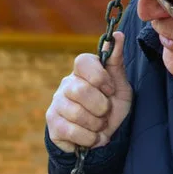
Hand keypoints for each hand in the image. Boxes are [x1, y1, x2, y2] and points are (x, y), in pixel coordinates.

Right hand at [46, 30, 131, 152]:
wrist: (101, 138)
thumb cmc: (111, 108)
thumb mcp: (120, 86)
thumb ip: (116, 62)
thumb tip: (118, 35)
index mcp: (83, 72)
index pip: (82, 61)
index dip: (99, 77)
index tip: (110, 90)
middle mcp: (66, 84)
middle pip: (81, 90)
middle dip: (101, 107)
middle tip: (105, 113)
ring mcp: (56, 103)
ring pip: (76, 113)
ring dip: (96, 125)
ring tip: (99, 126)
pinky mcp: (52, 123)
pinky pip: (71, 131)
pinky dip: (88, 138)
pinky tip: (92, 137)